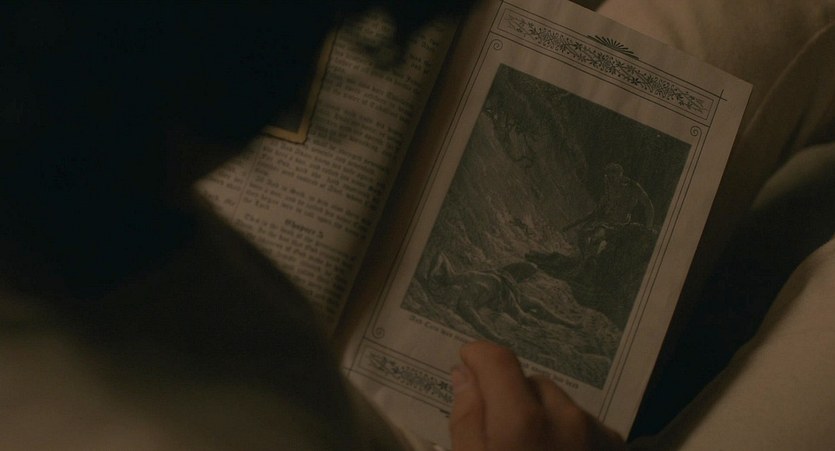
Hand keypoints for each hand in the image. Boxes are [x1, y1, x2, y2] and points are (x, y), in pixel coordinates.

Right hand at [449, 341, 625, 449]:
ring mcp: (597, 434)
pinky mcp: (616, 447)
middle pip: (532, 384)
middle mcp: (566, 418)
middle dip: (513, 399)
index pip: (497, 359)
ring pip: (561, 404)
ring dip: (545, 418)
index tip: (467, 365)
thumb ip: (466, 421)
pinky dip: (571, 435)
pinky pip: (586, 424)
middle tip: (502, 437)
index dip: (477, 356)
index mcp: (521, 422)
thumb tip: (465, 374)